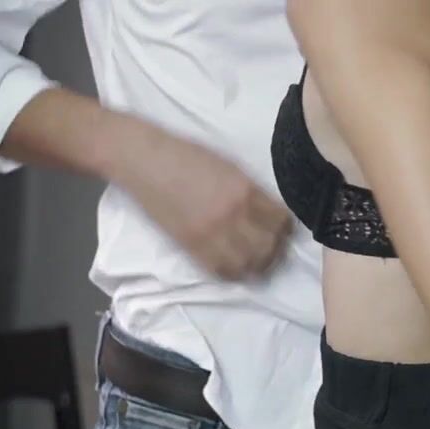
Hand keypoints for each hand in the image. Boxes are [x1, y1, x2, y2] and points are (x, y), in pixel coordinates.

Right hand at [106, 121, 292, 279]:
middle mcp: (233, 213)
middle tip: (273, 250)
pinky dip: (233, 272)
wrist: (144, 160)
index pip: (280, 220)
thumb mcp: (230, 167)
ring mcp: (212, 232)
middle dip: (275, 251)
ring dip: (256, 266)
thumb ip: (252, 191)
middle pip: (269, 247)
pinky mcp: (191, 245)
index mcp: (246, 189)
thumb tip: (270, 212)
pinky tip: (234, 266)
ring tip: (256, 262)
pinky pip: (221, 270)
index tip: (283, 231)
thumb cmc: (186, 156)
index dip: (286, 229)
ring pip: (248, 264)